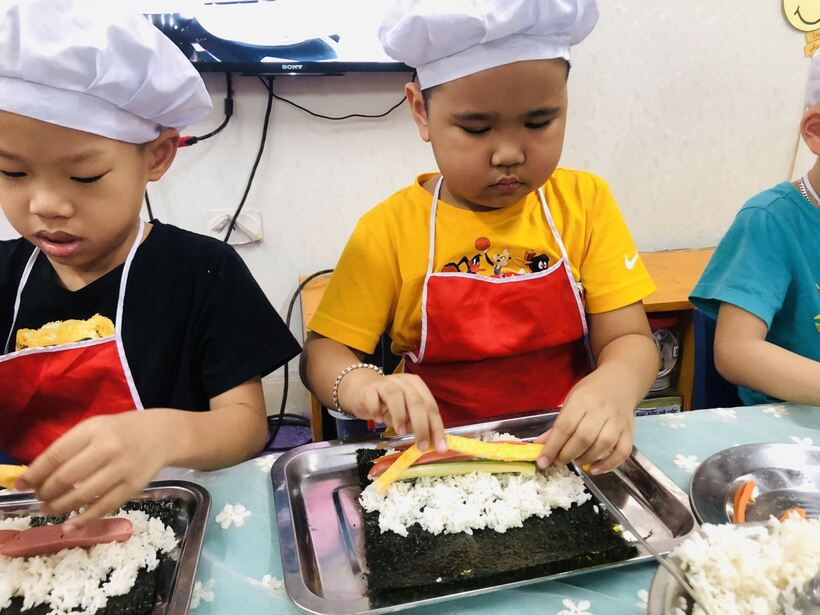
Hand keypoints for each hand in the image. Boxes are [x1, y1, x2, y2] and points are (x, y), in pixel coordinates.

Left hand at [17, 411, 171, 527]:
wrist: (162, 435)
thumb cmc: (120, 431)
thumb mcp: (94, 428)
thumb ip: (69, 448)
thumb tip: (36, 475)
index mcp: (93, 430)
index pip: (55, 455)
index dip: (34, 474)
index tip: (20, 485)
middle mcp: (107, 449)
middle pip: (66, 477)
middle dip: (45, 492)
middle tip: (38, 498)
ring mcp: (122, 469)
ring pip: (83, 495)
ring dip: (60, 507)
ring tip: (48, 510)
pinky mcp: (133, 487)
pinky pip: (104, 507)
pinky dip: (83, 519)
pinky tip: (70, 525)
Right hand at [340, 373, 445, 452]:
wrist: (361, 390)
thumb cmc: (387, 403)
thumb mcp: (405, 412)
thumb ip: (415, 422)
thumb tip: (427, 440)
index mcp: (417, 386)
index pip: (431, 406)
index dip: (437, 427)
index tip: (440, 447)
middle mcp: (403, 382)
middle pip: (416, 401)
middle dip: (421, 426)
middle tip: (422, 446)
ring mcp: (385, 384)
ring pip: (396, 396)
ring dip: (400, 416)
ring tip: (400, 432)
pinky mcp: (368, 390)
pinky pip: (373, 399)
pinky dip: (377, 411)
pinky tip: (378, 419)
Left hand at [534, 377, 634, 474]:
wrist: (620, 381)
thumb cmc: (591, 392)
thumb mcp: (570, 401)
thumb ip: (558, 424)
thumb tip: (541, 445)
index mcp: (582, 400)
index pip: (565, 426)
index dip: (553, 447)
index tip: (543, 461)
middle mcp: (601, 410)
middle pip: (584, 437)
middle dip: (567, 454)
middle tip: (558, 462)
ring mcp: (617, 421)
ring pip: (603, 445)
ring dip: (585, 458)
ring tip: (575, 462)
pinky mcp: (630, 431)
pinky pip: (622, 452)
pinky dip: (609, 464)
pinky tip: (594, 469)